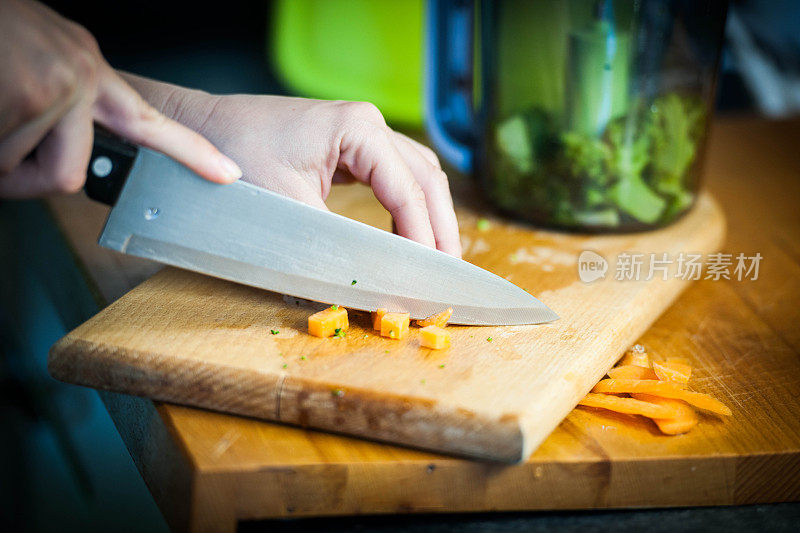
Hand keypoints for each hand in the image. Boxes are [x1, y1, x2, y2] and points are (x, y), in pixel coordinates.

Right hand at [0, 0, 240, 197]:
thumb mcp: (32, 57)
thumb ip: (55, 102)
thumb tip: (55, 157)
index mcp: (84, 68)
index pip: (149, 121)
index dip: (190, 152)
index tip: (227, 173)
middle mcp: (79, 75)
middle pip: (69, 176)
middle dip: (24, 177)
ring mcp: (55, 86)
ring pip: (21, 169)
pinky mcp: (26, 93)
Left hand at [128, 77, 461, 255]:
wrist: (198, 131)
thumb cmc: (235, 159)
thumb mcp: (286, 212)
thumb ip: (334, 250)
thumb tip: (370, 290)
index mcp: (358, 129)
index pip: (407, 191)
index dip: (423, 238)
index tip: (430, 279)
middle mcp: (368, 124)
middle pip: (425, 179)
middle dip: (439, 228)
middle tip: (446, 275)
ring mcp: (360, 132)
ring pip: (416, 175)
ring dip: (429, 216)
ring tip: (436, 259)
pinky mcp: (349, 146)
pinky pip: (394, 176)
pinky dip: (407, 206)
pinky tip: (409, 234)